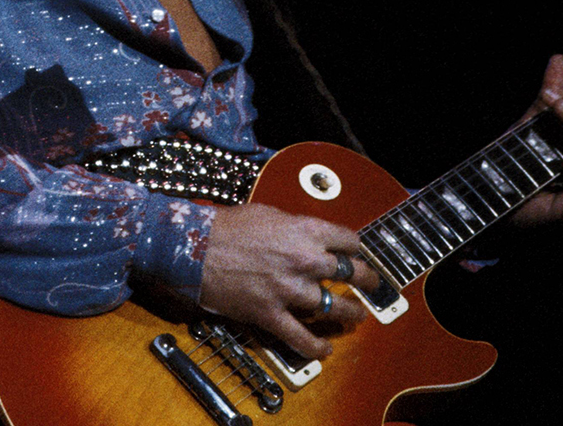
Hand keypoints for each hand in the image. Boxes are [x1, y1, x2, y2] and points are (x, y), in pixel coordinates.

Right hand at [199, 203, 382, 359]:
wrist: (192, 248)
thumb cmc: (224, 227)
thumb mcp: (267, 213)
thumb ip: (294, 226)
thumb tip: (307, 237)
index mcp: (305, 231)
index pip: (349, 240)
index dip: (356, 248)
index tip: (357, 253)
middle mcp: (304, 260)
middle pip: (352, 273)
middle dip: (367, 280)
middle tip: (370, 284)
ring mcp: (289, 290)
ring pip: (335, 306)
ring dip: (350, 313)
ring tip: (355, 315)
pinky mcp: (271, 314)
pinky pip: (301, 338)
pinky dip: (316, 347)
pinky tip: (324, 349)